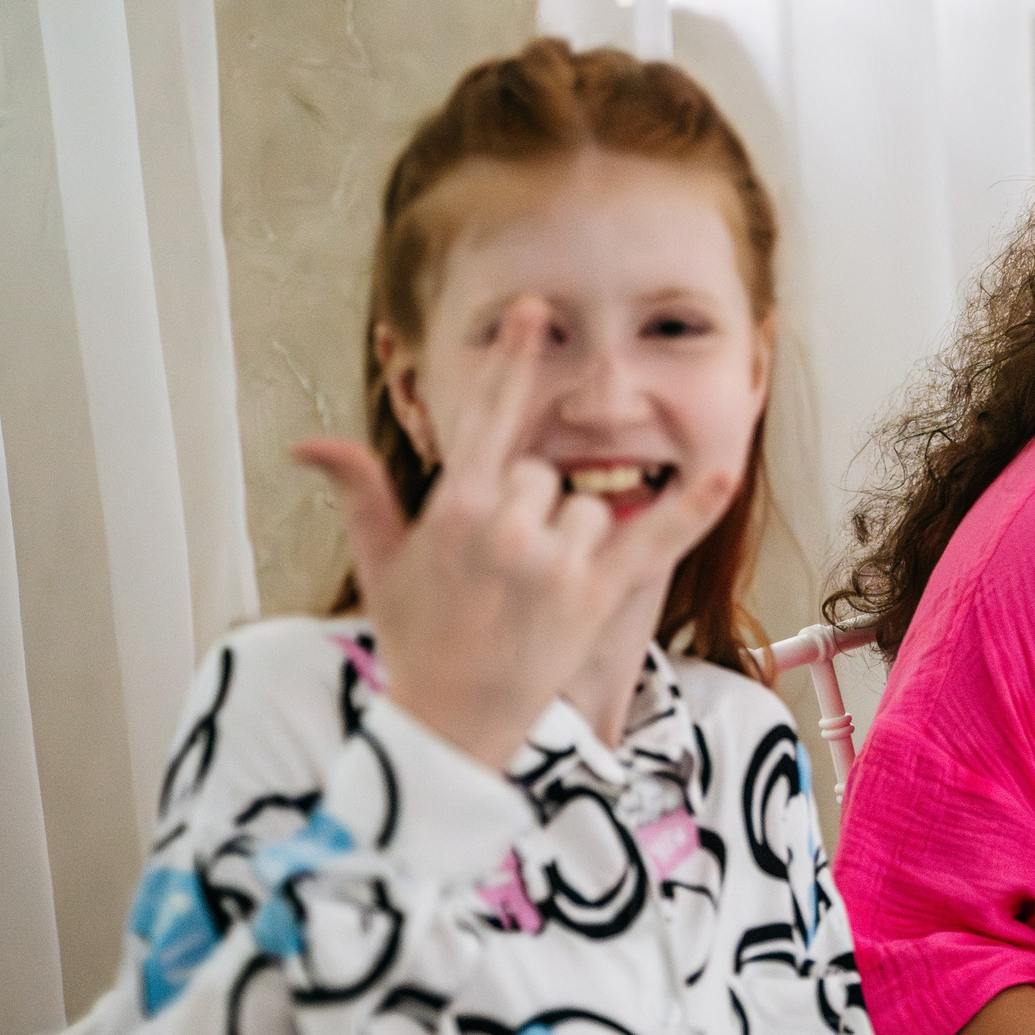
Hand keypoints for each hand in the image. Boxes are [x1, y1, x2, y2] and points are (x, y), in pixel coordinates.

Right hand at [292, 298, 737, 768]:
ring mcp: (553, 559)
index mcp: (455, 507)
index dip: (512, 362)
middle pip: (546, 475)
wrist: (450, 721)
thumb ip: (361, 491)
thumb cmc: (417, 637)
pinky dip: (694, 505)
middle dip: (532, 510)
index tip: (533, 312)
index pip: (491, 416)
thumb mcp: (382, 562)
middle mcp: (506, 525)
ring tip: (537, 592)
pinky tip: (725, 469)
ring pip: (590, 507)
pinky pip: (656, 536)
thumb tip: (309, 443)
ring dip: (574, 539)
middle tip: (504, 572)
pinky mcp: (596, 594)